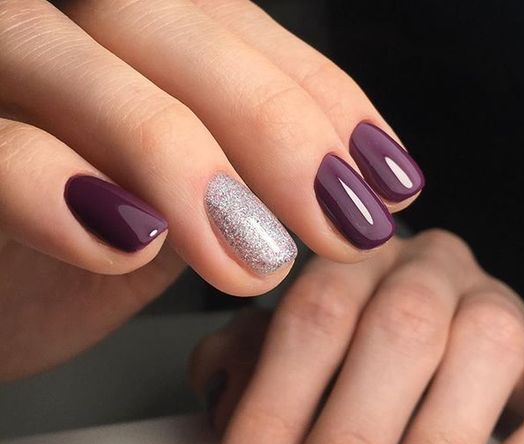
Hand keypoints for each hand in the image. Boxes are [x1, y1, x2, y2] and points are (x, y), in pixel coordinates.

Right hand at [0, 0, 423, 378]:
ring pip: (79, 62)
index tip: (386, 180)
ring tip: (253, 255)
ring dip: (179, 157)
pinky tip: (127, 243)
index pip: (242, 35)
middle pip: (171, 28)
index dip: (325, 101)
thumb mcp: (175, 210)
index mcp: (124, 43)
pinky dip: (56, 189)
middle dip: (272, 126)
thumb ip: (237, 177)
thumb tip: (345, 190)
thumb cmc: (77, 256)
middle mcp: (59, 33)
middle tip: (342, 222)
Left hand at [191, 229, 523, 443]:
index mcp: (354, 257)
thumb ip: (245, 365)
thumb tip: (224, 414)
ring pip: (483, 357)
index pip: (312, 318)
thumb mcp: (280, 343)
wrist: (428, 320)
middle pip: (398, 336)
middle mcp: (428, 269)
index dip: (273, 412)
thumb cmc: (341, 341)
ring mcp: (496, 302)